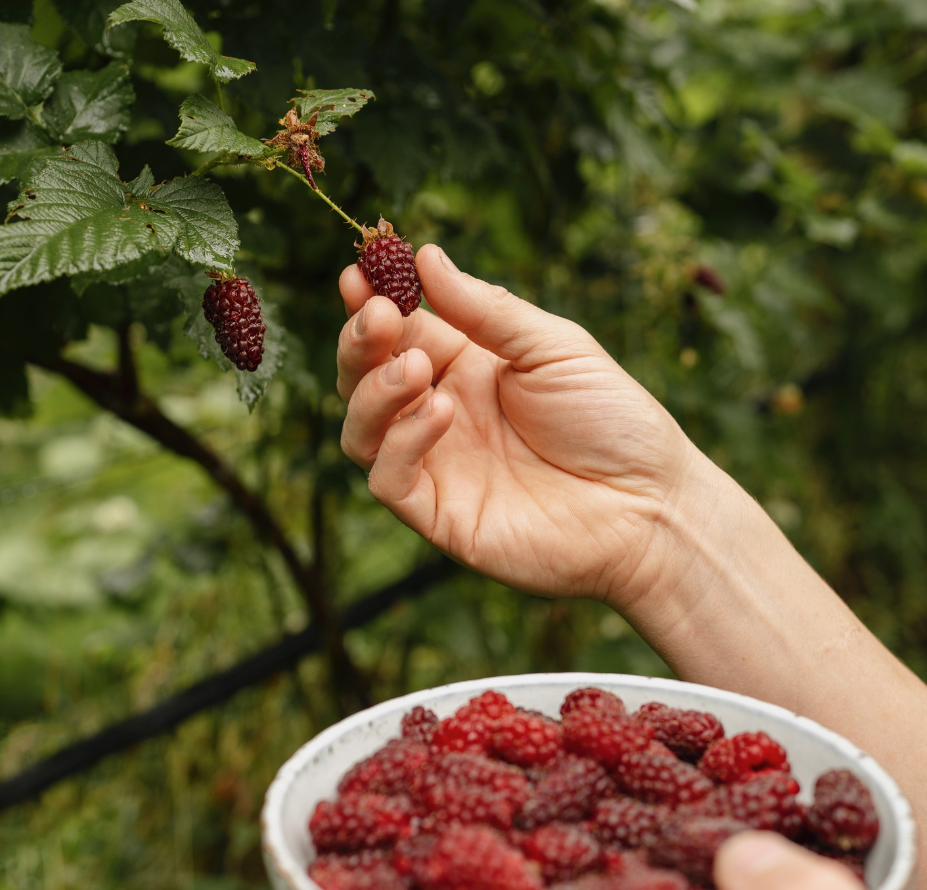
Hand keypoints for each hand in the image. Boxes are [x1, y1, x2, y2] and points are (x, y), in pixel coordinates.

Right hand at [336, 245, 696, 603]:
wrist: (650, 506)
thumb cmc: (612, 421)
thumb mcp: (553, 348)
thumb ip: (487, 310)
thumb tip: (426, 257)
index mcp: (466, 369)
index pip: (400, 333)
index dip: (372, 304)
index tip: (356, 274)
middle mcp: (441, 415)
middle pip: (365, 379)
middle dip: (359, 343)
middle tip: (377, 317)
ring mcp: (437, 466)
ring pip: (361, 430)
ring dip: (372, 391)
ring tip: (415, 367)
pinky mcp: (439, 515)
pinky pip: (388, 479)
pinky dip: (401, 442)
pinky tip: (440, 413)